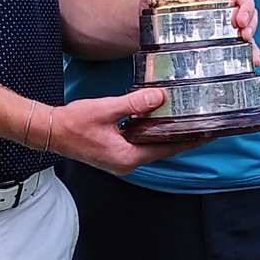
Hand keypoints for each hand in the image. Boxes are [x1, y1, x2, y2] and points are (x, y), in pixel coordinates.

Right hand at [50, 91, 202, 173]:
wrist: (50, 131)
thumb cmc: (73, 123)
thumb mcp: (105, 109)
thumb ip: (133, 104)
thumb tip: (159, 97)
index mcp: (127, 156)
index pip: (167, 148)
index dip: (189, 140)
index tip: (209, 132)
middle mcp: (127, 162)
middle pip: (163, 149)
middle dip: (184, 137)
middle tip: (206, 123)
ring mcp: (121, 158)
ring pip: (153, 146)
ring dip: (169, 134)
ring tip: (189, 120)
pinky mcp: (116, 151)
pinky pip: (142, 142)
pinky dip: (153, 132)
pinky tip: (160, 120)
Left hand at [138, 0, 259, 66]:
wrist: (148, 30)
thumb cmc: (154, 6)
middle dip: (245, 7)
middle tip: (239, 21)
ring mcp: (224, 17)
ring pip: (247, 17)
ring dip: (251, 27)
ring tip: (246, 38)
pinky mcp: (226, 37)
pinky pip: (243, 41)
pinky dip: (250, 49)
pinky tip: (252, 58)